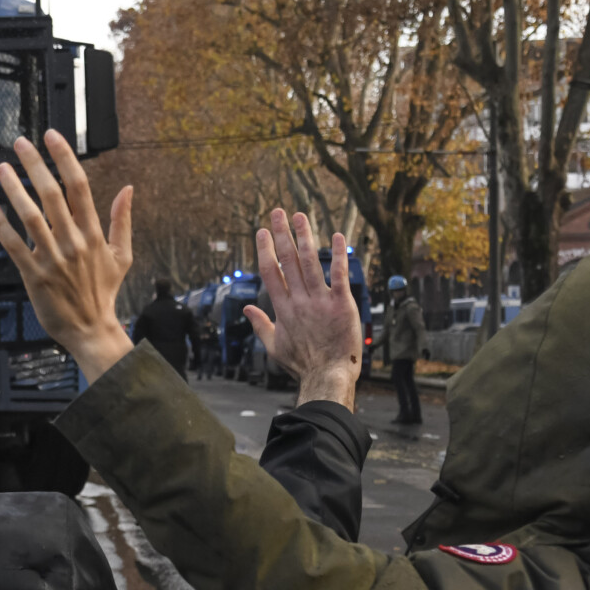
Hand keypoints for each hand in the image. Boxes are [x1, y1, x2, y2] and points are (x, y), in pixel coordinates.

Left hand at [0, 133, 135, 383]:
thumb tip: (128, 189)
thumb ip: (122, 220)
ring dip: (14, 189)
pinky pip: (14, 245)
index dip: (64, 158)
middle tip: (20, 143)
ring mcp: (52, 259)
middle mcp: (73, 242)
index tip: (52, 137)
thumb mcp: (122, 256)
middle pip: (52, 195)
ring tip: (2, 168)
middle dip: (35, 165)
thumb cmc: (103, 293)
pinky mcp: (34, 275)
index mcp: (93, 234)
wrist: (91, 330)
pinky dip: (0, 223)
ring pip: (30, 216)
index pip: (79, 187)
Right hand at [248, 210, 360, 408]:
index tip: (263, 232)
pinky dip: (338, 255)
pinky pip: (339, 275)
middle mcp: (299, 300)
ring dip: (305, 237)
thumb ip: (260, 325)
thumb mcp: (274, 346)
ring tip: (300, 216)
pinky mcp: (342, 304)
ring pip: (310, 263)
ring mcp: (320, 301)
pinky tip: (338, 237)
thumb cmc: (302, 364)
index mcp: (283, 309)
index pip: (270, 273)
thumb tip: (248, 308)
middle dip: (282, 234)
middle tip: (278, 212)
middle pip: (287, 261)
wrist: (327, 376)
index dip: (265, 250)